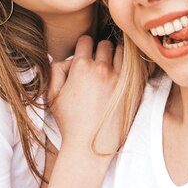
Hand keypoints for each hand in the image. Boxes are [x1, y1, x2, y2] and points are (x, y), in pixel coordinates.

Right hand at [47, 35, 123, 156]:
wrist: (89, 147)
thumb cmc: (69, 122)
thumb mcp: (52, 95)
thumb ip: (56, 70)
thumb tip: (67, 59)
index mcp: (81, 67)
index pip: (86, 40)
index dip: (83, 47)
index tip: (85, 55)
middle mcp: (101, 69)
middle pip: (105, 44)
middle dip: (100, 50)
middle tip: (98, 63)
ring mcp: (119, 78)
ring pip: (121, 51)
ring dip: (116, 56)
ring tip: (112, 67)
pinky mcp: (133, 88)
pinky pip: (135, 66)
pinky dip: (129, 66)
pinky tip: (123, 74)